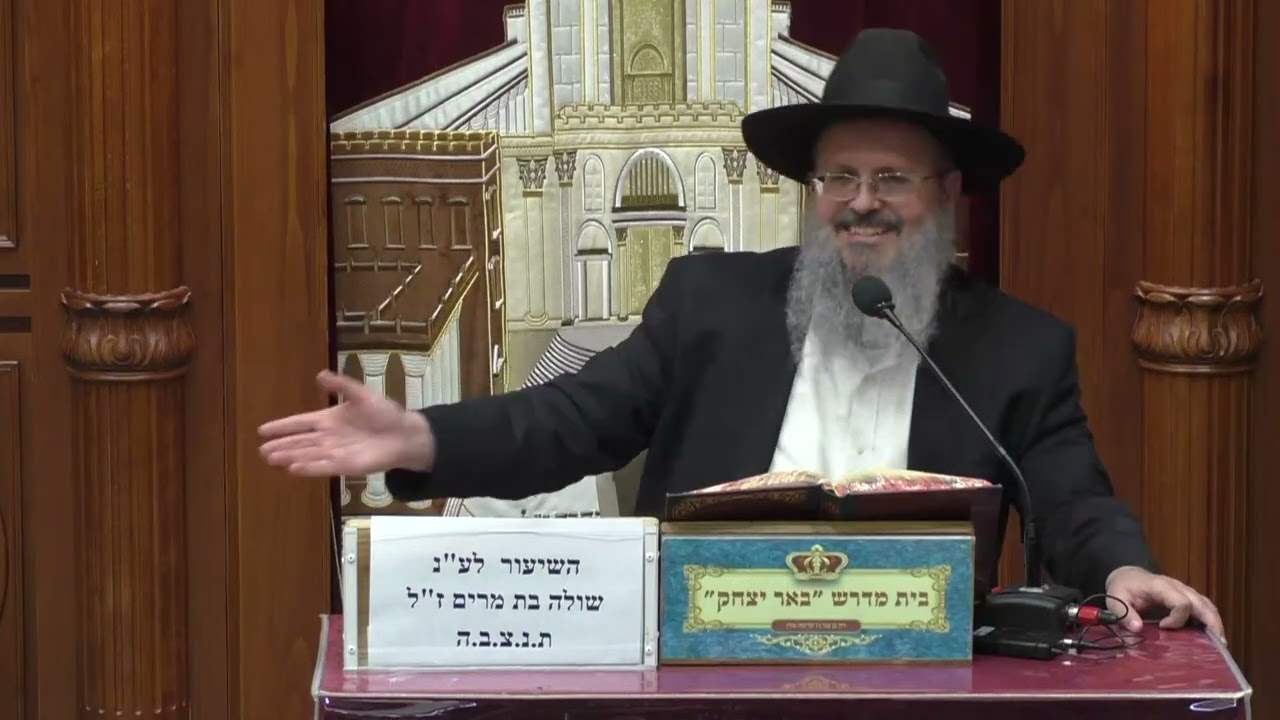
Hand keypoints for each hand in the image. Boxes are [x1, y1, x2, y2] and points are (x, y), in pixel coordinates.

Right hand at [258, 370, 435, 475]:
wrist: (403, 434)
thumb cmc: (384, 414)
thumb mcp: (362, 395)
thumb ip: (341, 386)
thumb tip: (320, 374)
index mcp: (329, 420)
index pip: (300, 423)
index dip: (282, 426)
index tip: (261, 430)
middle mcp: (328, 438)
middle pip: (299, 442)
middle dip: (281, 446)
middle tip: (261, 450)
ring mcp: (335, 453)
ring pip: (307, 455)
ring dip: (289, 457)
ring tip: (270, 458)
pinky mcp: (346, 466)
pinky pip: (324, 467)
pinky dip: (309, 468)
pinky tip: (293, 468)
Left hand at [1105, 565, 1224, 641]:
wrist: (1128, 576)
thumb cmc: (1123, 588)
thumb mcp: (1116, 599)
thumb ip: (1124, 613)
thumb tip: (1137, 629)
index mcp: (1161, 587)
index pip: (1181, 602)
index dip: (1177, 618)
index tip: (1164, 628)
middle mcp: (1178, 587)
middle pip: (1202, 603)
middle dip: (1211, 623)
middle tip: (1218, 645)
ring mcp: (1185, 592)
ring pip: (1207, 605)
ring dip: (1215, 623)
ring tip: (1221, 645)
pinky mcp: (1188, 598)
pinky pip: (1205, 607)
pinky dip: (1211, 620)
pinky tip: (1213, 637)